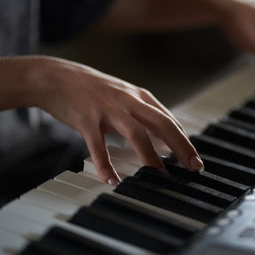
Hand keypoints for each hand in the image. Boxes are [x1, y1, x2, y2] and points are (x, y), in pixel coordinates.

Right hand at [22, 56, 203, 184]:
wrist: (56, 77)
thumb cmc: (93, 89)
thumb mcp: (125, 95)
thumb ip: (144, 112)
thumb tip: (165, 133)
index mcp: (140, 96)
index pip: (170, 120)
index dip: (185, 140)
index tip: (194, 158)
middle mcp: (129, 101)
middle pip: (162, 124)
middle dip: (182, 146)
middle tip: (193, 167)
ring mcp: (108, 109)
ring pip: (136, 134)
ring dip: (151, 157)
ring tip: (160, 177)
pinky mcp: (87, 119)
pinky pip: (98, 146)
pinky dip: (106, 166)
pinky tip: (112, 181)